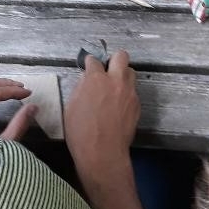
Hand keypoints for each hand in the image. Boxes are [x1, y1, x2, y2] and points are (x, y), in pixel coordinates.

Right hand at [64, 50, 139, 181]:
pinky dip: (126, 93)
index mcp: (95, 79)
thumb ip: (81, 88)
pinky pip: (133, 91)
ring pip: (131, 73)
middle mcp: (115, 81)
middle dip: (114, 59)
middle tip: (107, 69)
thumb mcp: (71, 107)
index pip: (94, 60)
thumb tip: (87, 80)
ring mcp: (129, 92)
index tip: (89, 66)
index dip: (91, 63)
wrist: (103, 152)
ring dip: (123, 76)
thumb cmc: (81, 132)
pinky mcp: (137, 104)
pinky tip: (119, 105)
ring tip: (114, 87)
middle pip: (121, 56)